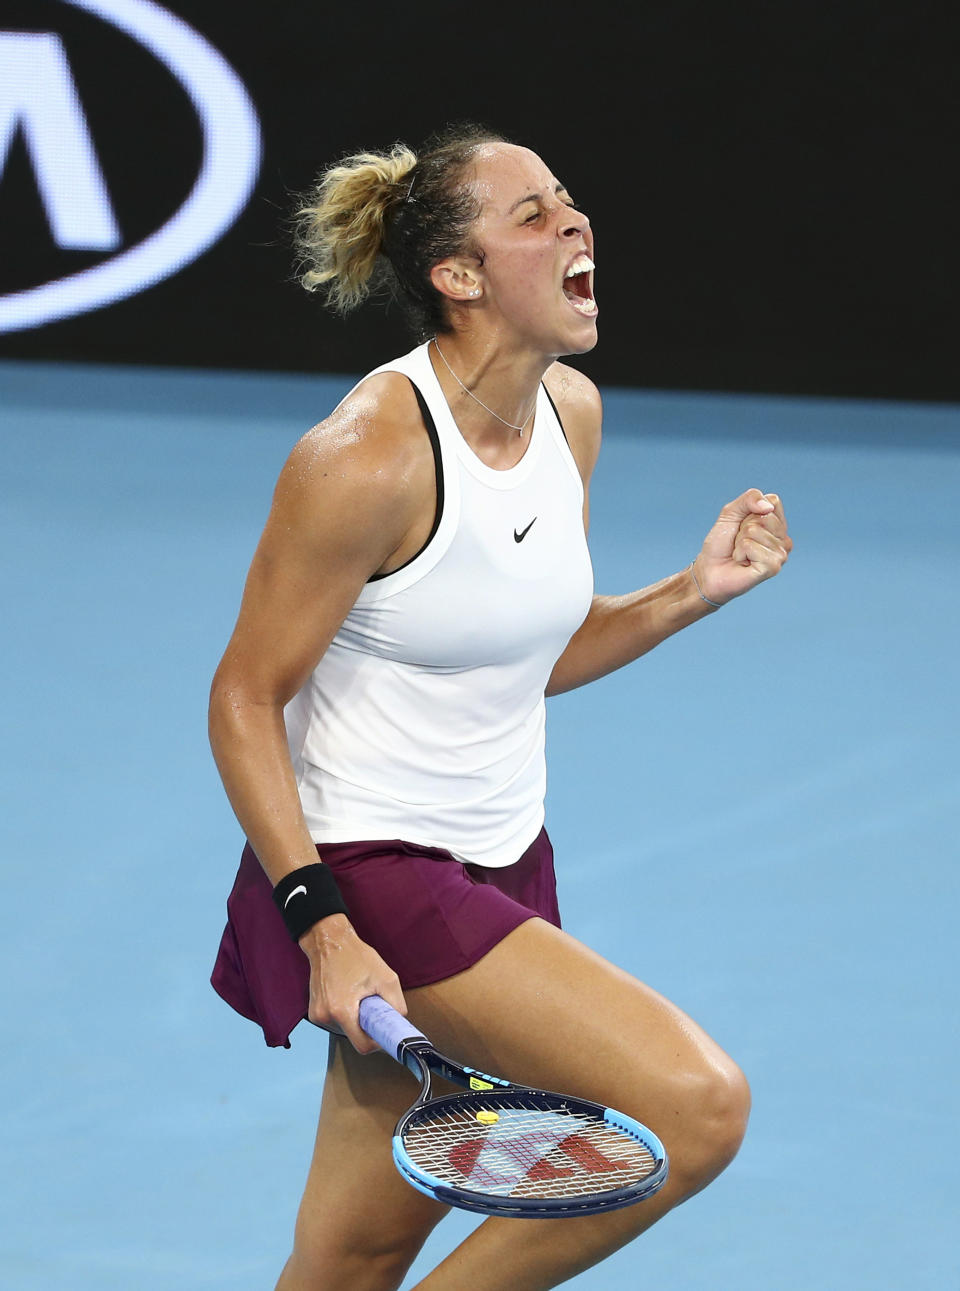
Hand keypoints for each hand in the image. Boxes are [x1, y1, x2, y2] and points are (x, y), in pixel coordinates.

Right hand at [298, 914, 406, 1053]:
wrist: (329, 941)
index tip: (383, 1033)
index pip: (362, 1046)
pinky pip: (335, 1021)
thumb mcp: (386, 977)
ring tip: (358, 997)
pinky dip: (345, 1014)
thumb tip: (399, 1021)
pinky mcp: (314, 1011)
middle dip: (366, 1027)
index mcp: (342, 1011)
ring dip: (355, 1020)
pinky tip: (347, 995)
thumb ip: (396, 1004)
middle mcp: (326, 1016)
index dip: (377, 1042)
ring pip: (344, 1030)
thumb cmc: (355, 956)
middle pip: (354, 1037)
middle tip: (373, 1007)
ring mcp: (317, 1015)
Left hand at [694, 488, 791, 605]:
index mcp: (778, 524)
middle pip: (764, 516)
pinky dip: (740, 552)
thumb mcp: (730, 513)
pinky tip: (742, 562)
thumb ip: (749, 499)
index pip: (773, 501)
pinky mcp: (773, 567)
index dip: (751, 510)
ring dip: (740, 542)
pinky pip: (751, 546)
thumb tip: (767, 506)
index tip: (742, 524)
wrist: (709, 570)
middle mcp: (783, 539)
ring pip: (755, 531)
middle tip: (739, 541)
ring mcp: (780, 554)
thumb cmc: (721, 543)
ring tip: (740, 552)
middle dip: (744, 527)